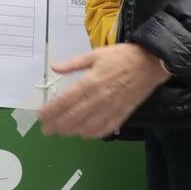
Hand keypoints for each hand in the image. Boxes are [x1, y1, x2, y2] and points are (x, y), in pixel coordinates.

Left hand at [37, 42, 169, 138]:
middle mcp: (99, 98)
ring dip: (72, 131)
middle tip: (46, 130)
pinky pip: (105, 129)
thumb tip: (54, 68)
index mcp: (90, 82)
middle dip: (57, 125)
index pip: (65, 101)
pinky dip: (93, 134)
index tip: (40, 116)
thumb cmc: (121, 56)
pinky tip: (84, 134)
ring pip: (87, 126)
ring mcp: (111, 108)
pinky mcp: (122, 115)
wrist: (150, 63)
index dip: (50, 111)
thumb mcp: (95, 54)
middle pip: (73, 117)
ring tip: (61, 132)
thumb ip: (73, 63)